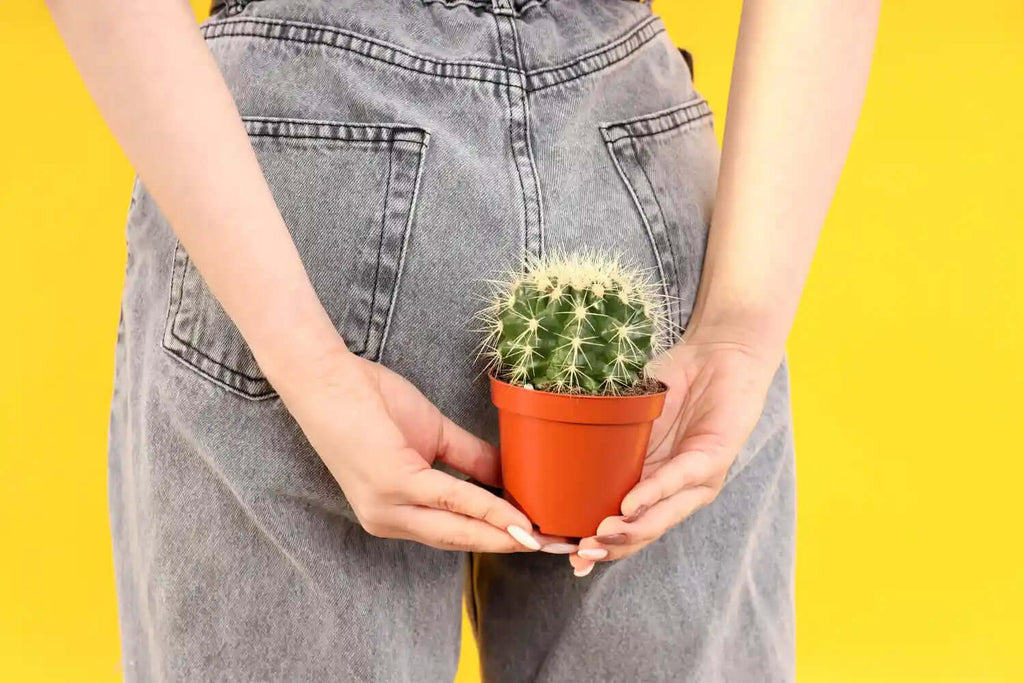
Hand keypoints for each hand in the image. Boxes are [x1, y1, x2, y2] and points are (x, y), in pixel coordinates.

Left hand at [278, 344, 558, 552]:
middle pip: (457, 540)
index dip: (492, 537)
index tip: (532, 539)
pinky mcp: (392, 483)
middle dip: (504, 545)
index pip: (451, 532)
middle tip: (548, 548)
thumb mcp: (432, 436)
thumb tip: (509, 476)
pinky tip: (513, 513)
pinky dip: (486, 507)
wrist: (326, 377)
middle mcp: (387, 519)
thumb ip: (469, 460)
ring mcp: (387, 506)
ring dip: (502, 533)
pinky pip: (451, 498)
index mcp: (394, 512)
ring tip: (538, 537)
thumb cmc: (369, 402)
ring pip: (457, 528)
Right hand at [569, 327, 778, 575]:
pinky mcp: (715, 456)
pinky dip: (653, 493)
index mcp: (653, 485)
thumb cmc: (674, 383)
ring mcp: (698, 479)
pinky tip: (630, 504)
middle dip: (610, 548)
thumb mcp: (629, 416)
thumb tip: (548, 436)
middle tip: (577, 553)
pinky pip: (680, 478)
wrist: (721, 352)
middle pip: (643, 532)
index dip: (599, 546)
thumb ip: (602, 433)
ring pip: (662, 516)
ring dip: (630, 531)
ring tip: (599, 536)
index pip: (626, 528)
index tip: (563, 553)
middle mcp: (676, 491)